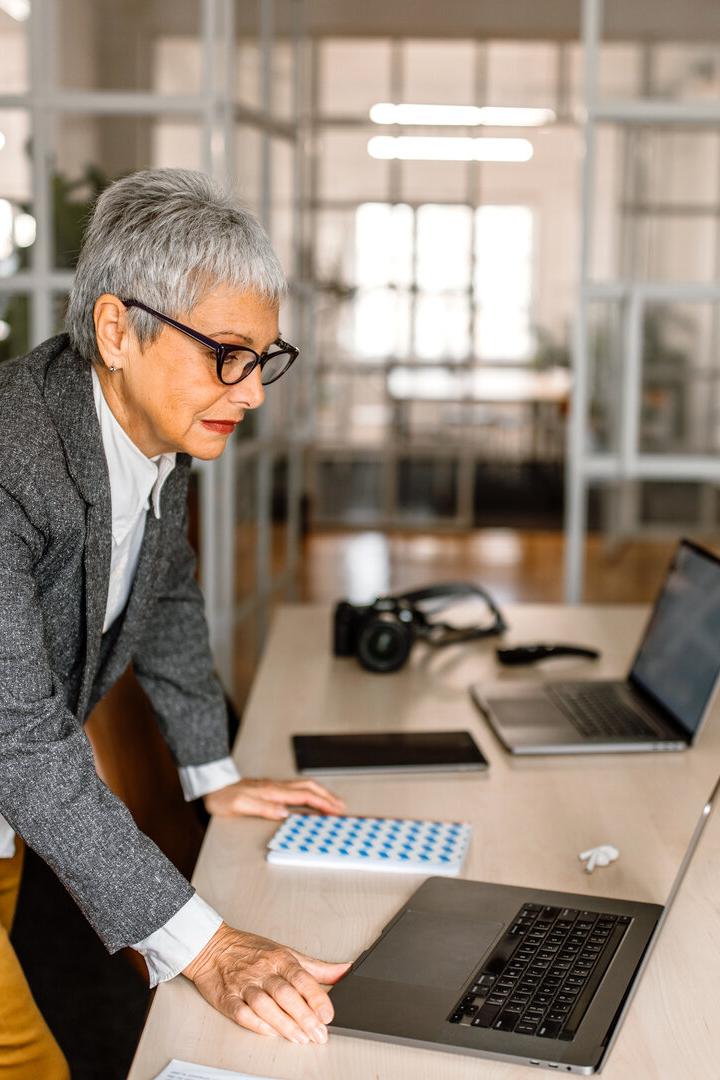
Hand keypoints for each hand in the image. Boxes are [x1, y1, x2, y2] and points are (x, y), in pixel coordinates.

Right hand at [182, 922, 350, 1042]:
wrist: (213, 947)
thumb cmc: (251, 951)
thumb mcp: (287, 953)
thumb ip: (317, 967)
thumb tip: (346, 970)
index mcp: (280, 958)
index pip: (302, 978)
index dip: (316, 997)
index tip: (328, 1014)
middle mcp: (263, 971)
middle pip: (285, 994)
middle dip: (304, 1016)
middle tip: (319, 1034)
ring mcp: (244, 985)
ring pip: (265, 1006)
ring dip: (284, 1024)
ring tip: (300, 1038)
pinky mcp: (228, 998)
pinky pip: (243, 1013)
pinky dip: (257, 1024)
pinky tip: (271, 1033)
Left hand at [203, 777, 345, 820]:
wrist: (213, 786)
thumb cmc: (224, 797)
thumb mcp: (239, 806)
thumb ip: (263, 808)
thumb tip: (284, 813)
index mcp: (273, 792)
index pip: (304, 796)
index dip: (322, 802)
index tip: (336, 809)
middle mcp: (276, 787)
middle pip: (309, 788)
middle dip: (327, 796)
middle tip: (341, 805)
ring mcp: (274, 786)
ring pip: (304, 786)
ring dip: (320, 793)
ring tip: (331, 801)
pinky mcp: (270, 788)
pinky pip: (296, 789)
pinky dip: (309, 793)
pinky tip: (310, 798)